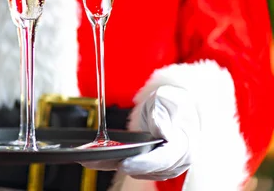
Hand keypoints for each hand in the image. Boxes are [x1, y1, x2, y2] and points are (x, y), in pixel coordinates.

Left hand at [82, 85, 199, 180]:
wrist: (172, 107)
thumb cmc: (170, 103)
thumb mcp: (167, 101)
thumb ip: (165, 116)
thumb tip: (164, 133)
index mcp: (183, 146)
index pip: (163, 160)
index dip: (143, 164)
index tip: (124, 164)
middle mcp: (175, 162)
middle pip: (147, 170)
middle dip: (122, 166)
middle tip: (96, 161)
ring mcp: (162, 166)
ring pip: (136, 171)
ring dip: (113, 166)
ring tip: (90, 160)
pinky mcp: (149, 165)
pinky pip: (130, 167)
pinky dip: (114, 163)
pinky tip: (95, 160)